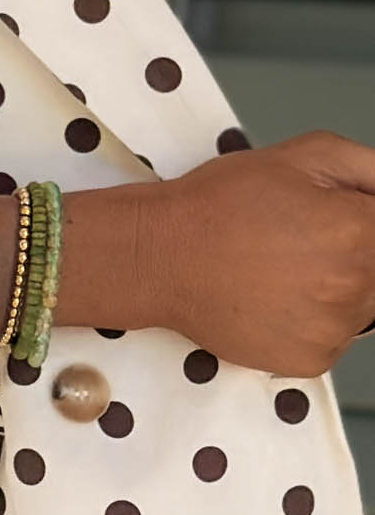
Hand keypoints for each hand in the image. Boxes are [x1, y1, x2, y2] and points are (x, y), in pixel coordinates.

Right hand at [158, 130, 374, 377]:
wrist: (161, 258)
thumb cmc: (222, 205)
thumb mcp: (303, 154)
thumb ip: (368, 169)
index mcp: (360, 231)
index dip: (364, 221)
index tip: (339, 224)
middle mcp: (355, 286)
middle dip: (358, 253)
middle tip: (307, 241)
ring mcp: (334, 329)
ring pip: (365, 307)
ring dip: (340, 288)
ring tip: (288, 269)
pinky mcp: (310, 360)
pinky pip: (336, 339)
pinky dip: (315, 321)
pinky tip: (277, 297)